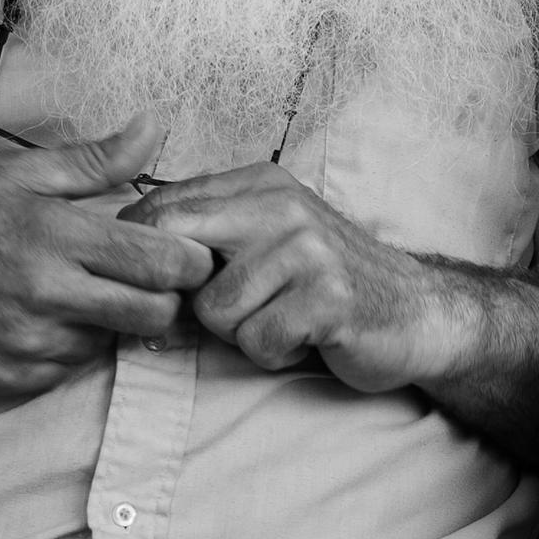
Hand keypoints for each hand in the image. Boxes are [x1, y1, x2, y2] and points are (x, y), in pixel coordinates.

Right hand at [0, 114, 214, 399]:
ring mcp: (24, 342)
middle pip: (155, 315)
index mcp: (57, 235)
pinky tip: (39, 315)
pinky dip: (67, 346)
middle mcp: (46, 294)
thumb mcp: (16, 171)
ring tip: (76, 289)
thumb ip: (96, 160)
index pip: (167, 264)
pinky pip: (67, 370)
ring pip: (112, 344)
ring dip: (109, 322)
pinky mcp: (4, 378)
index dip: (190, 260)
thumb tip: (154, 127)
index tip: (181, 251)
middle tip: (143, 277)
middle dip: (164, 298)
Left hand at [119, 163, 470, 390]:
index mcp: (259, 183)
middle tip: (224, 312)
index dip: (147, 261)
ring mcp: (308, 248)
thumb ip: (205, 236)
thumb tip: (122, 265)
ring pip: (215, 310)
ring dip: (241, 334)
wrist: (415, 312)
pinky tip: (304, 339)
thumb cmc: (324, 284)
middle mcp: (282, 205)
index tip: (173, 289)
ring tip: (281, 321)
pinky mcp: (329, 296)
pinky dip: (274, 354)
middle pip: (175, 251)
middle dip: (187, 297)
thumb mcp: (265, 239)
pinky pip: (257, 341)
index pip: (159, 209)